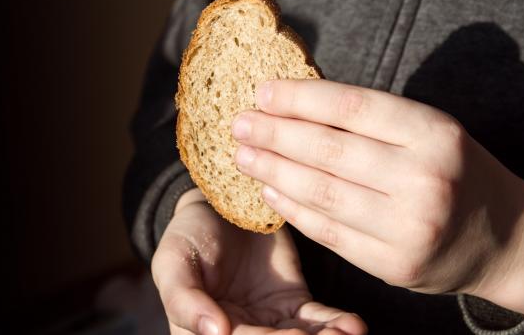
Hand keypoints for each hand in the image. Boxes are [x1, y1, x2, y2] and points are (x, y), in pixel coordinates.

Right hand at [152, 190, 366, 334]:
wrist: (217, 202)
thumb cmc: (186, 235)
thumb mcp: (172, 262)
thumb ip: (183, 299)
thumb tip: (213, 333)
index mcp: (202, 333)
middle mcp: (239, 333)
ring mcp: (269, 322)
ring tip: (345, 334)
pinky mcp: (293, 304)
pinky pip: (317, 321)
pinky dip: (336, 324)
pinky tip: (352, 325)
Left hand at [231, 79, 523, 314]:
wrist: (501, 238)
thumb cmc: (453, 171)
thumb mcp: (428, 132)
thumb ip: (372, 121)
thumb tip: (294, 103)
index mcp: (434, 133)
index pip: (352, 107)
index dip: (300, 98)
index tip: (262, 92)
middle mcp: (424, 179)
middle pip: (329, 151)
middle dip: (275, 134)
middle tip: (239, 123)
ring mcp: (409, 227)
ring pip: (322, 193)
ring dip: (273, 171)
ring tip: (244, 155)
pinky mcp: (393, 265)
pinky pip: (329, 232)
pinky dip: (292, 210)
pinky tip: (269, 191)